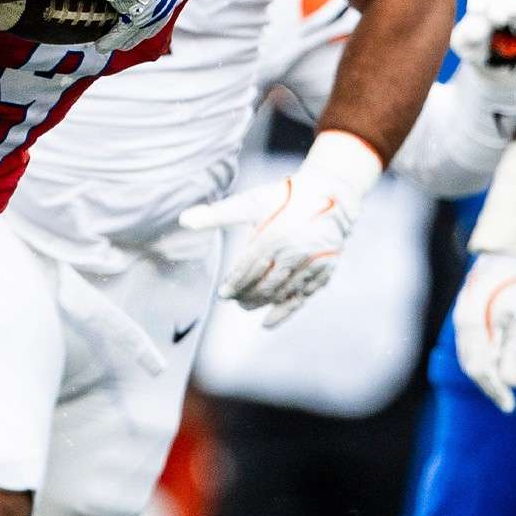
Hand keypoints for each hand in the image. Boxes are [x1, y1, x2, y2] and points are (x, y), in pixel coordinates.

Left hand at [179, 131, 381, 325]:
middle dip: (246, 295)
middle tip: (234, 300)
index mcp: (273, 235)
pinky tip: (269, 322)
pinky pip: (303, 295)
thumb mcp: (251, 201)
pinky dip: (286, 311)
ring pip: (282, 292)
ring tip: (246, 306)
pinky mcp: (325, 269)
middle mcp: (293, 251)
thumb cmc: (286, 196)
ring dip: (262, 303)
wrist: (331, 193)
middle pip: (264, 284)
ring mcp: (312, 262)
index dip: (234, 284)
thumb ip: (217, 214)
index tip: (223, 294)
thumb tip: (183, 220)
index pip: (248, 267)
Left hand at [448, 0, 515, 117]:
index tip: (476, 11)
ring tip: (514, 16)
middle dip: (499, 6)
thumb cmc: (478, 49)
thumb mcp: (464, 44)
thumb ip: (465, 34)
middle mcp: (504, 1)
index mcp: (483, 2)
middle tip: (496, 19)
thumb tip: (475, 30)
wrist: (498, 69)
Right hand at [451, 251, 515, 412]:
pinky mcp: (471, 315)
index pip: (479, 369)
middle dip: (495, 383)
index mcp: (472, 326)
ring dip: (500, 365)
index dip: (494, 390)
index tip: (510, 405)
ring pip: (477, 355)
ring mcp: (465, 320)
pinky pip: (479, 343)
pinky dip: (497, 352)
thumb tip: (513, 383)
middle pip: (474, 366)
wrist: (509, 252)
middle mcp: (463, 325)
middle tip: (513, 395)